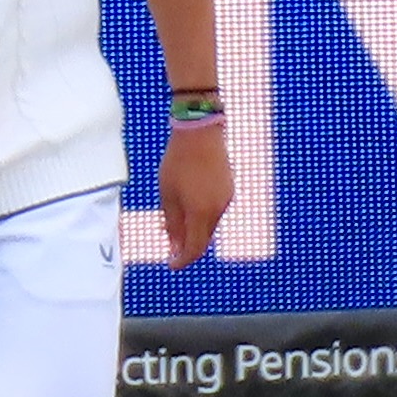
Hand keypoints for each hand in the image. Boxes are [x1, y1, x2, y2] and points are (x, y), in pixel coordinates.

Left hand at [155, 119, 231, 264]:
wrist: (201, 132)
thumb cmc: (179, 161)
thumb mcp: (168, 194)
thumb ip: (172, 223)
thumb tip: (174, 245)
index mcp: (201, 213)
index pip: (194, 249)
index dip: (182, 260)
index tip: (171, 264)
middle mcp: (218, 210)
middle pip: (203, 239)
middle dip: (187, 245)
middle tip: (169, 244)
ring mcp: (226, 200)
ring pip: (210, 225)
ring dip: (194, 228)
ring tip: (175, 220)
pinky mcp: (228, 190)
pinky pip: (215, 210)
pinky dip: (202, 215)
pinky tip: (189, 204)